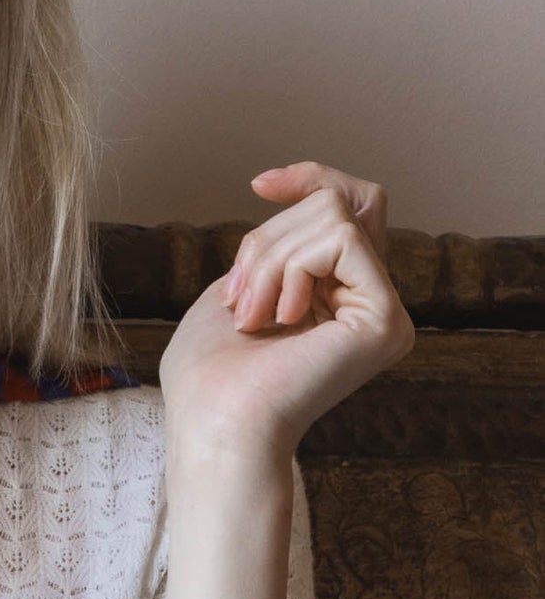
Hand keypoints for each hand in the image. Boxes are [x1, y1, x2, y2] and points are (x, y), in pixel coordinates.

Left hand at [157, 161, 415, 460]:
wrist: (214, 420)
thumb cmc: (211, 367)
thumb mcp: (244, 281)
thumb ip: (285, 244)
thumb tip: (309, 195)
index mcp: (343, 296)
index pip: (353, 205)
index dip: (311, 178)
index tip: (259, 186)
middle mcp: (374, 303)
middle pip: (334, 203)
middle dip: (268, 236)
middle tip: (241, 299)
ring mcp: (386, 313)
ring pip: (333, 215)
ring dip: (270, 257)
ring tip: (253, 315)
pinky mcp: (387, 319)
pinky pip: (342, 238)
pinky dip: (292, 266)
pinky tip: (281, 319)